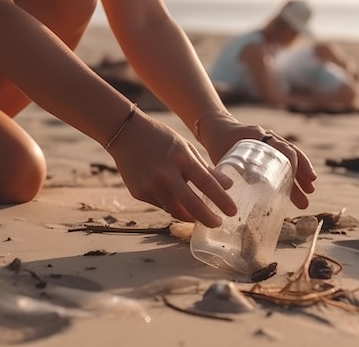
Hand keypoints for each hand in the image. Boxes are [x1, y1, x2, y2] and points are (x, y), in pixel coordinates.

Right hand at [106, 110, 236, 227]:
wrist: (126, 134)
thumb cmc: (162, 139)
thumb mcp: (186, 148)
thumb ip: (205, 169)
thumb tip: (227, 186)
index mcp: (181, 157)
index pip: (206, 182)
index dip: (221, 199)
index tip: (232, 211)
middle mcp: (165, 173)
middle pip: (191, 203)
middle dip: (207, 218)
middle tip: (217, 223)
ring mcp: (150, 184)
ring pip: (174, 209)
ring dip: (189, 215)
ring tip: (198, 216)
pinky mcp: (139, 192)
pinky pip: (160, 205)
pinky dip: (171, 205)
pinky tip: (175, 200)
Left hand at [197, 113, 316, 208]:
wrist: (216, 129)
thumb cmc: (217, 142)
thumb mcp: (222, 154)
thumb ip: (231, 167)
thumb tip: (248, 185)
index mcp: (258, 136)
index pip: (282, 147)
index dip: (293, 162)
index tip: (298, 177)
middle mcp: (268, 138)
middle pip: (291, 154)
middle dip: (302, 172)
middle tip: (310, 191)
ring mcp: (270, 144)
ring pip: (291, 158)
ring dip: (301, 175)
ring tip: (309, 193)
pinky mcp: (268, 151)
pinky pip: (285, 161)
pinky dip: (293, 172)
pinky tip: (298, 187)